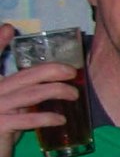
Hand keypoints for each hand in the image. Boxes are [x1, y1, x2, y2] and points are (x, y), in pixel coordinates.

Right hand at [0, 24, 78, 156]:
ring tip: (75, 95)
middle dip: (50, 71)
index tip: (8, 27)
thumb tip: (54, 87)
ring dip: (56, 92)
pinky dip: (46, 118)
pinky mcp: (0, 126)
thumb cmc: (2, 130)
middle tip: (72, 72)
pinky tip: (61, 119)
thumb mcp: (12, 109)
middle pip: (24, 76)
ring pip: (30, 95)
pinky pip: (27, 119)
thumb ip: (24, 96)